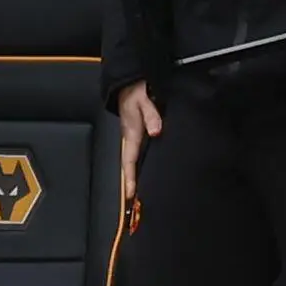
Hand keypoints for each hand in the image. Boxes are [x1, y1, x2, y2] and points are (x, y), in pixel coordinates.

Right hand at [116, 80, 161, 208]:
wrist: (129, 81)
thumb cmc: (137, 90)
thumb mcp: (144, 100)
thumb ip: (151, 115)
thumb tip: (156, 132)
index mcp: (131, 132)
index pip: (129, 160)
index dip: (130, 178)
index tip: (131, 195)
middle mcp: (131, 137)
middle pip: (130, 165)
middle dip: (131, 183)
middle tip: (135, 203)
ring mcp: (133, 136)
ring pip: (133, 160)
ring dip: (135, 176)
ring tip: (140, 194)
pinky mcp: (138, 134)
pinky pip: (137, 154)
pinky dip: (139, 166)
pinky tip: (146, 172)